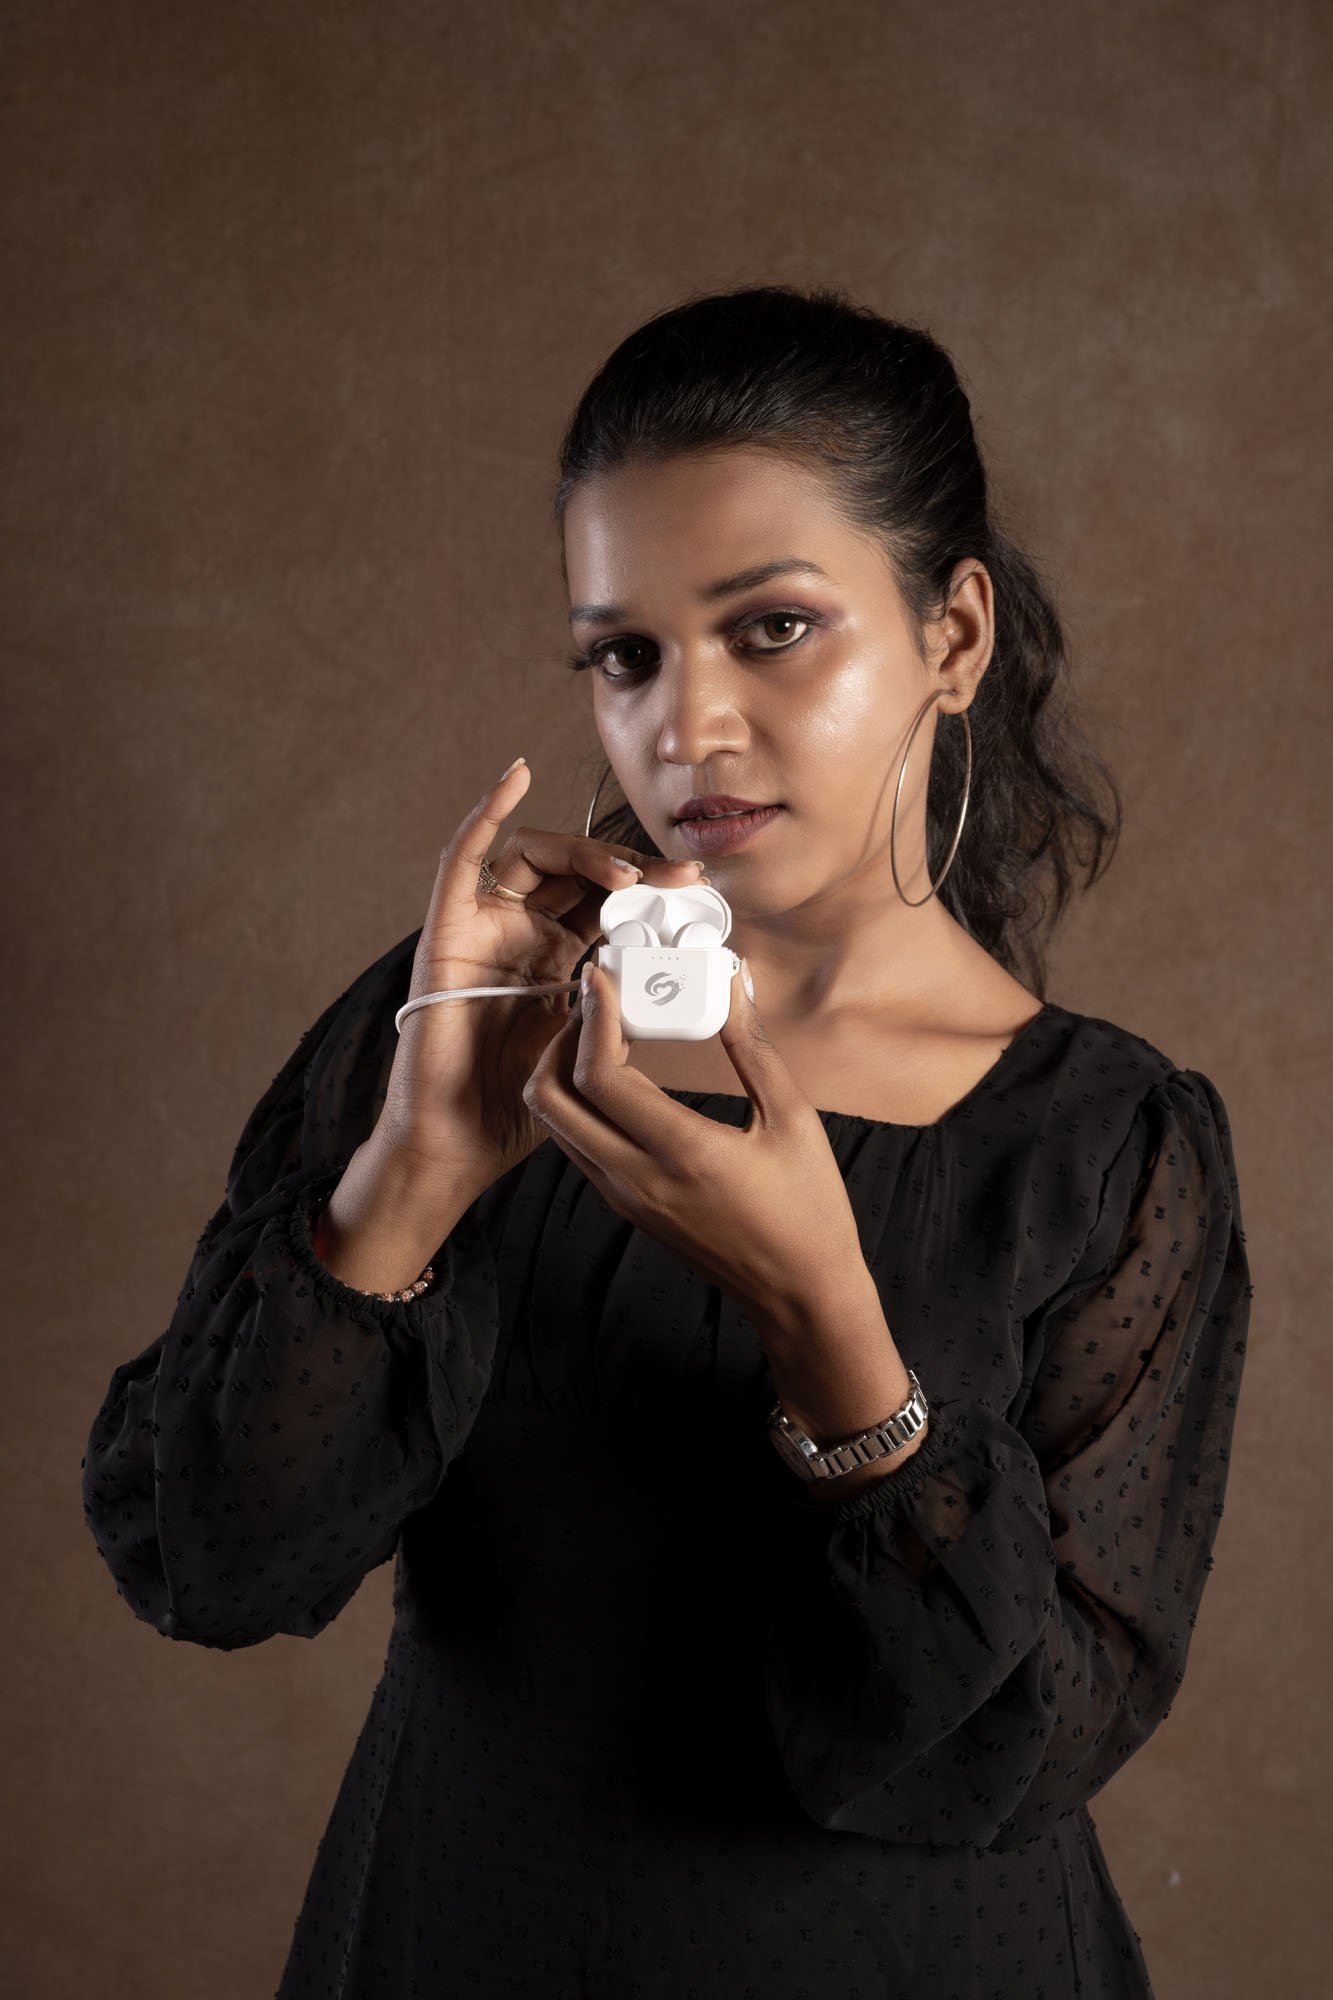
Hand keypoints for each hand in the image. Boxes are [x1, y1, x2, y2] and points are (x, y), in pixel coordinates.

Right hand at [378, 758, 707, 1197]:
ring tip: (627, 875)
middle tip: (680, 877)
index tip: (701, 891)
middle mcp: (520, 933)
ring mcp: (482, 929)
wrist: (463, 1143)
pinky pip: (460, 860)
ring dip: (584, 850)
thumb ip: (626, 1009)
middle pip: (576, 869)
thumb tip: (683, 985)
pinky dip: (484, 814)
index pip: (608, 897)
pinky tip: (514, 777)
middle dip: (632, 865)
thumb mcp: (597, 1047)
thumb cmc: (522, 1107)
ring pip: (533, 855)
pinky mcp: (446, 933)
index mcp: (558, 956)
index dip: (651, 885)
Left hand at [521, 955, 866, 1330]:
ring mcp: (625, 1197)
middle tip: (594, 1007)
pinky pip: (577, 1146)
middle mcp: (638, 1178)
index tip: (603, 981)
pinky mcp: (627, 1206)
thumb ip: (753, 1048)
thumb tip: (732, 986)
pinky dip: (578, 1104)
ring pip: (555, 1125)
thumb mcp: (793, 1120)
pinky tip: (617, 1078)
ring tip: (603, 1035)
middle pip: (549, 1101)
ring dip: (562, 1072)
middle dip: (558, 1041)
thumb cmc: (807, 1211)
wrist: (799, 1293)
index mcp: (682, 1152)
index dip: (591, 1019)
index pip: (600, 1077)